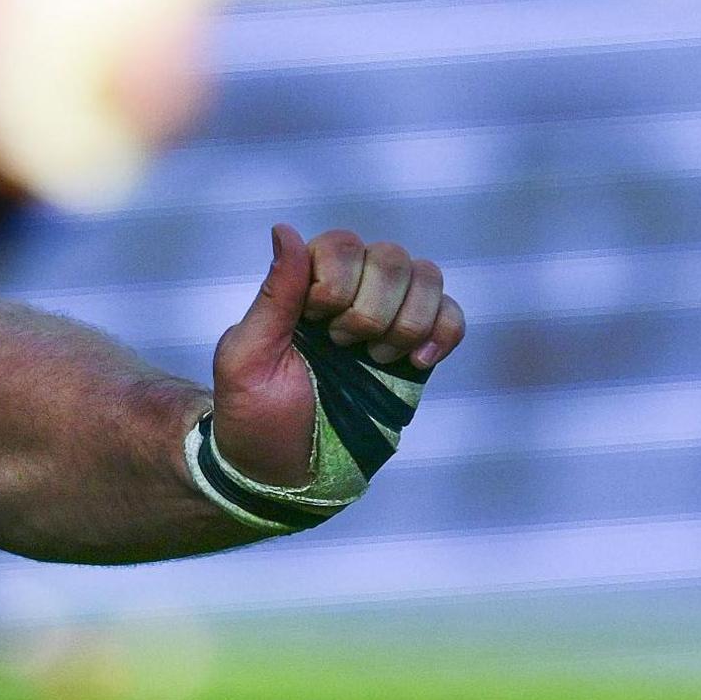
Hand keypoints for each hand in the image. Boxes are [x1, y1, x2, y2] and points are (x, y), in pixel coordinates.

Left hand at [208, 223, 460, 485]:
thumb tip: (284, 229)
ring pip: (427, 275)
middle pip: (391, 256)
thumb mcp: (248, 356)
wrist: (287, 470)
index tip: (315, 324)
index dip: (337, 282)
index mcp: (303, 286)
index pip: (342, 244)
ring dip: (408, 318)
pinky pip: (453, 314)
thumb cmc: (255, 414)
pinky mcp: (417, 350)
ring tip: (376, 358)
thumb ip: (274, 294)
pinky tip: (418, 363)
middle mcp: (349, 292)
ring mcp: (387, 319)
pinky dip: (445, 331)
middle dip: (372, 306)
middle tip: (343, 346)